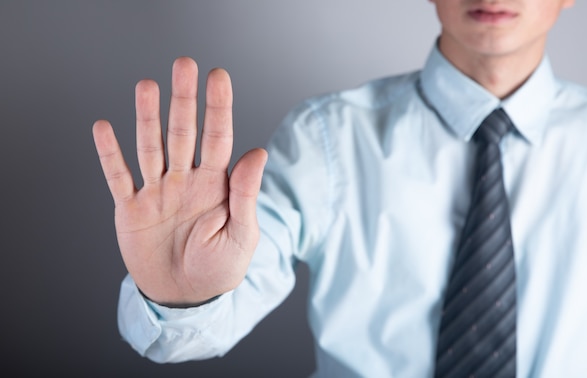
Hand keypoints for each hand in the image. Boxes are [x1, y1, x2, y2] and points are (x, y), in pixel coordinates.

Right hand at [93, 57, 266, 306]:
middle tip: (184, 65)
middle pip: (182, 132)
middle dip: (183, 100)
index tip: (217, 77)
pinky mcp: (131, 208)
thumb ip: (246, 193)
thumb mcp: (242, 234)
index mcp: (215, 183)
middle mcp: (185, 180)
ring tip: (147, 87)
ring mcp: (157, 191)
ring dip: (147, 118)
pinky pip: (118, 176)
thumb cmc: (220, 267)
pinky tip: (104, 127)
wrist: (187, 296)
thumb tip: (258, 151)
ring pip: (150, 147)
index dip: (218, 107)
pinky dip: (110, 154)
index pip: (218, 137)